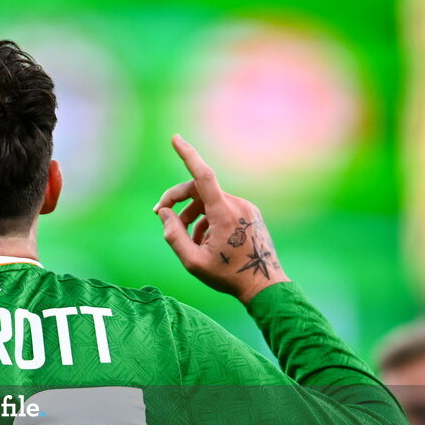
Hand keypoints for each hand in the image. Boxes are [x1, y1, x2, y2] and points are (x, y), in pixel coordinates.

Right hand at [153, 135, 288, 303]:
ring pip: (209, 201)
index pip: (203, 176)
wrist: (264, 286)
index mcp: (224, 213)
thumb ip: (173, 235)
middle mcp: (237, 204)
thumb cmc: (227, 276)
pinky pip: (221, 208)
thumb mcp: (192, 262)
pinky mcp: (250, 213)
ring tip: (187, 239)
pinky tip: (204, 241)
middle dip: (178, 200)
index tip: (175, 138)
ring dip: (192, 214)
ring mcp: (246, 208)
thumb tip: (164, 213)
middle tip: (160, 215)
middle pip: (199, 190)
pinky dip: (207, 219)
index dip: (188, 155)